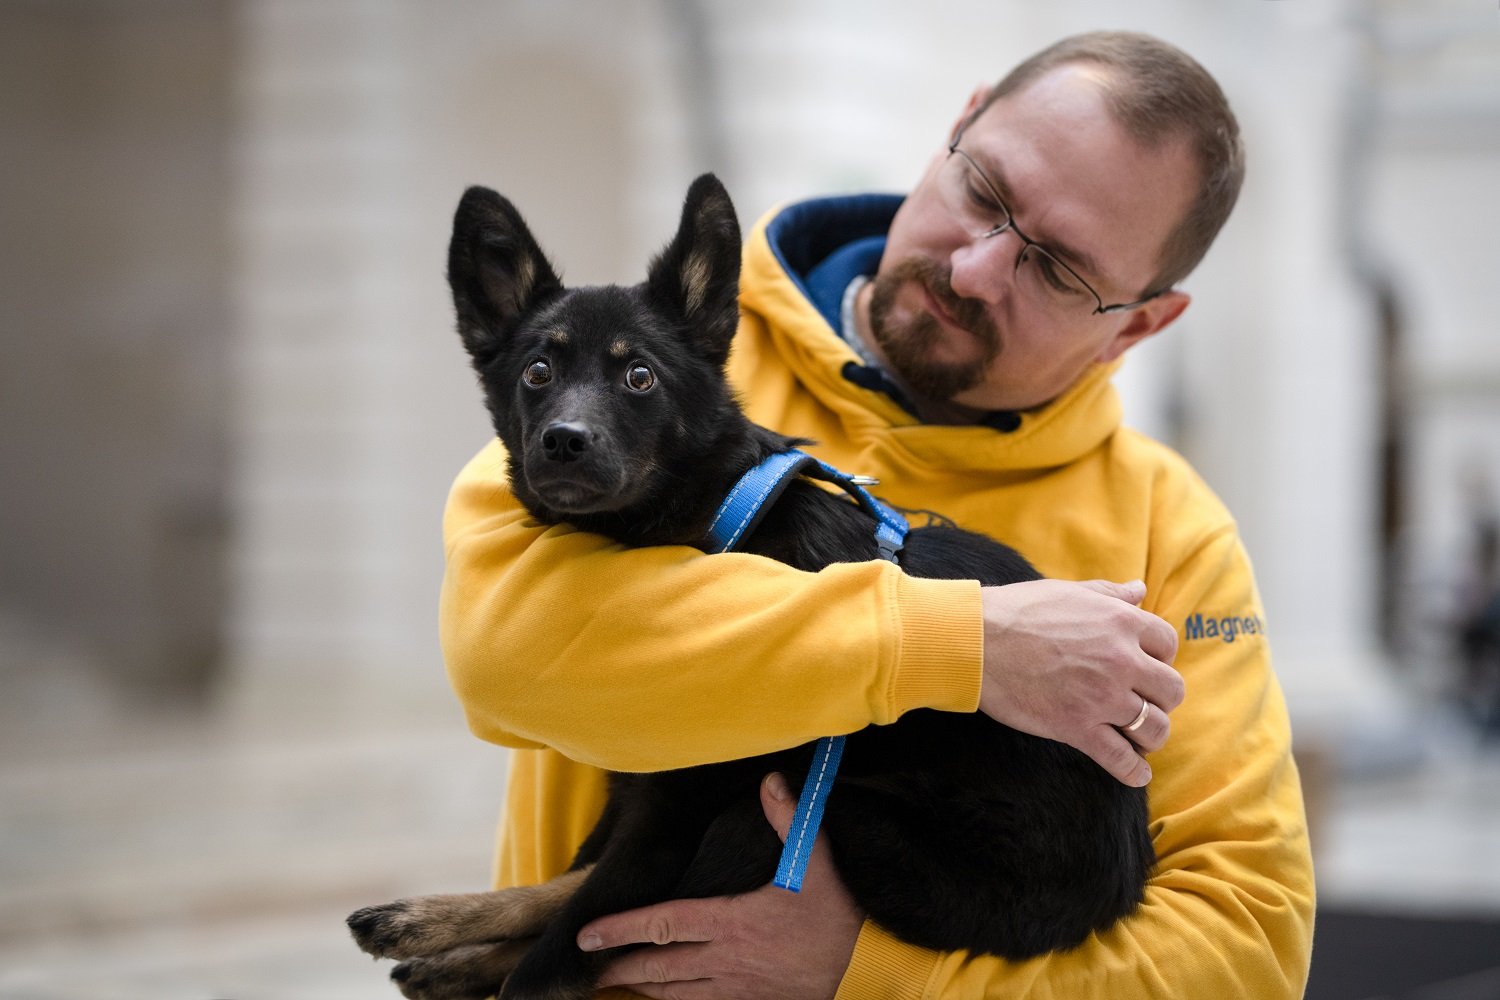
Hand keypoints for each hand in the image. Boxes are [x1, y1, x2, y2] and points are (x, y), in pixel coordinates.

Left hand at [578, 773, 862, 999]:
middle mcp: (724, 960)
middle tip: (586, 966)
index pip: (663, 924)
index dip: (621, 928)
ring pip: (672, 993)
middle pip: (657, 965)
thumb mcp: (818, 863)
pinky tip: (660, 999)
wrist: (865, 968)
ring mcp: (734, 988)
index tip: (587, 934)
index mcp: (732, 922)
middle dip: (617, 965)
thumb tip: (772, 781)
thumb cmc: (837, 916)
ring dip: (639, 987)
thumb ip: (792, 820)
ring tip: (613, 981)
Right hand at [979, 579, 1182, 785]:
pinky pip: (1121, 759)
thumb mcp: (1069, 592)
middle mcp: (1121, 660)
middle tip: (1142, 702)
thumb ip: (1110, 593)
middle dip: (1161, 699)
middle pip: (1171, 690)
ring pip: (1155, 728)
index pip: (1168, 644)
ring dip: (1151, 734)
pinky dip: (1134, 771)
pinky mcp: (1077, 728)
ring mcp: (1101, 697)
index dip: (1160, 658)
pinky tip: (1136, 773)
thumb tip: (1139, 589)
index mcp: (1121, 622)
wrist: (975, 640)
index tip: (1145, 667)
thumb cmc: (1017, 611)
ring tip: (1138, 736)